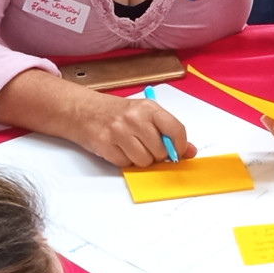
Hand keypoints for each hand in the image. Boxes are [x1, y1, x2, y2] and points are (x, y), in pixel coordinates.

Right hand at [71, 92, 195, 170]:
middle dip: (157, 155)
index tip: (178, 152)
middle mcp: (135, 118)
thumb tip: (190, 151)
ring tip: (132, 147)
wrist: (83, 110)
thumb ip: (168, 131)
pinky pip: (126, 164)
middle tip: (147, 147)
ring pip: (144, 161)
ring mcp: (119, 132)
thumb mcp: (145, 114)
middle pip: (160, 151)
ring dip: (141, 160)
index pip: (176, 130)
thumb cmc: (117, 113)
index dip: (180, 147)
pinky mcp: (106, 145)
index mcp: (149, 108)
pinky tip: (119, 149)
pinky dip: (125, 161)